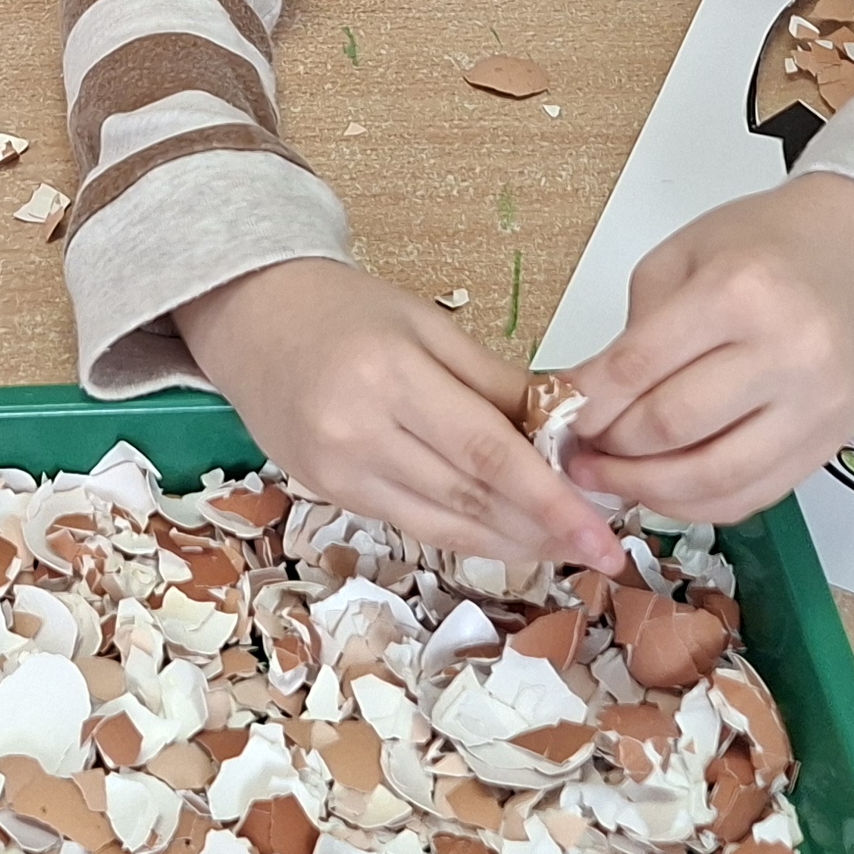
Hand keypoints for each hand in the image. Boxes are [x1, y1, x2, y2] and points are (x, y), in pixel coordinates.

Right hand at [179, 258, 625, 572]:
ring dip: (513, 542)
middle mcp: (358, 433)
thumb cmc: (344, 308)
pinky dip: (466, 535)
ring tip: (567, 546)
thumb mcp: (428, 324)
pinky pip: (412, 524)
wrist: (248, 315)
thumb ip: (499, 383)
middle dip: (544, 528)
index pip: (485, 452)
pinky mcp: (326, 492)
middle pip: (469, 497)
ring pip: (443, 525)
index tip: (603, 533)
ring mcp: (336, 471)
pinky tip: (508, 535)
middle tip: (604, 544)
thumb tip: (574, 432)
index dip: (550, 500)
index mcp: (391, 376)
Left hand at [559, 173, 853, 522]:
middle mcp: (789, 352)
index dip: (589, 402)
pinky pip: (753, 498)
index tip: (557, 415)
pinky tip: (661, 490)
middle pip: (674, 428)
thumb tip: (587, 405)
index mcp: (741, 291)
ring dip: (647, 490)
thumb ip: (637, 331)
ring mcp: (817, 407)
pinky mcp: (830, 445)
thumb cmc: (762, 247)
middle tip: (577, 451)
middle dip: (611, 449)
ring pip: (714, 479)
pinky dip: (696, 504)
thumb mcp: (683, 257)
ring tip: (608, 479)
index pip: (642, 366)